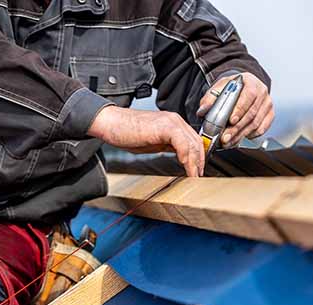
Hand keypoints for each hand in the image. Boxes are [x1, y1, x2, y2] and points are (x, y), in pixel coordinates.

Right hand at [89, 106, 204, 176]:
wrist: (112, 124)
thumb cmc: (127, 132)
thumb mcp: (153, 142)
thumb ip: (167, 146)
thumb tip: (179, 156)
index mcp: (172, 122)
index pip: (193, 139)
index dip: (198, 156)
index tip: (197, 170)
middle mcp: (175, 120)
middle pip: (196, 142)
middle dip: (199, 161)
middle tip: (198, 176)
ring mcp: (171, 122)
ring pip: (193, 143)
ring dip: (195, 162)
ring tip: (194, 176)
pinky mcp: (165, 127)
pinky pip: (183, 144)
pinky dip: (187, 158)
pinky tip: (186, 168)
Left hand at [197, 72, 273, 147]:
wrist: (243, 87)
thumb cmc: (232, 88)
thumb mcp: (219, 88)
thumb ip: (209, 99)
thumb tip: (202, 111)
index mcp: (251, 82)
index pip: (248, 96)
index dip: (240, 110)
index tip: (231, 121)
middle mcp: (262, 92)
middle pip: (251, 113)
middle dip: (237, 128)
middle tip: (225, 138)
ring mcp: (267, 104)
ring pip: (256, 124)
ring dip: (241, 135)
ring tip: (228, 142)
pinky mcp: (269, 115)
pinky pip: (261, 129)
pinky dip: (250, 136)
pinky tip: (239, 138)